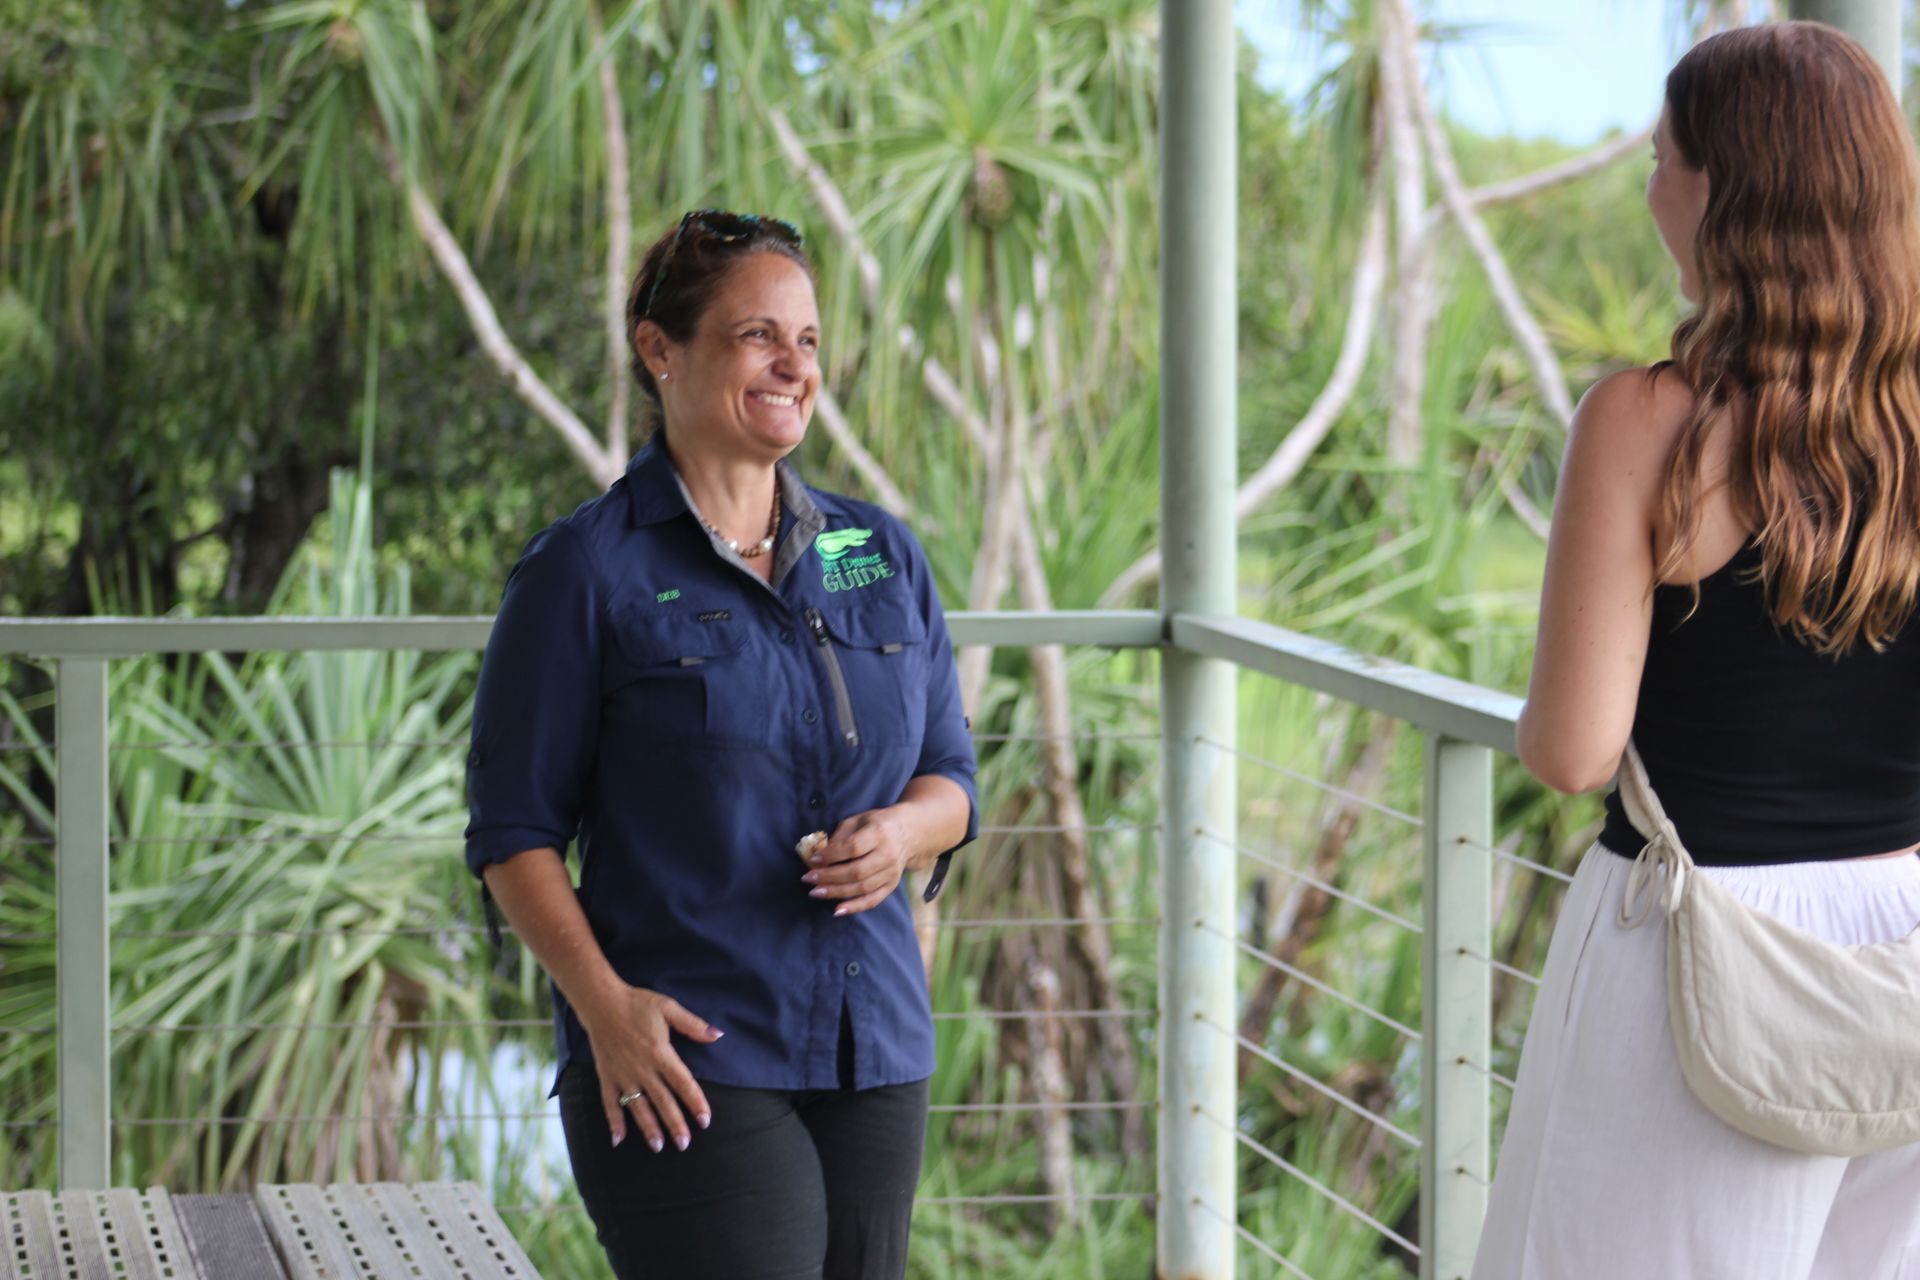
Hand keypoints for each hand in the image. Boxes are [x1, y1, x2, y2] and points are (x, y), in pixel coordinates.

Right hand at [577, 984, 723, 1152]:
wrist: (602, 1002)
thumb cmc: (637, 1004)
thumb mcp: (668, 1008)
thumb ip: (693, 1024)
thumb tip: (717, 1035)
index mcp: (660, 1052)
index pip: (683, 1083)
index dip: (695, 1103)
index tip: (705, 1121)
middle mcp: (642, 1068)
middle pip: (662, 1101)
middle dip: (675, 1124)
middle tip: (685, 1144)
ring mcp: (623, 1075)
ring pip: (638, 1106)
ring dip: (648, 1128)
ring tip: (658, 1147)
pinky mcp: (606, 1076)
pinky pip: (609, 1103)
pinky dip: (613, 1121)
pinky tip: (618, 1140)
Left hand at [802, 808, 909, 916]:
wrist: (908, 833)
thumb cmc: (877, 824)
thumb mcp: (858, 820)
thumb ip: (840, 837)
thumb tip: (820, 857)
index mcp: (878, 833)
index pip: (853, 848)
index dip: (831, 855)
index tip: (813, 859)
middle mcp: (887, 854)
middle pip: (856, 871)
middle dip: (829, 877)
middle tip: (808, 879)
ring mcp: (891, 872)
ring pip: (862, 888)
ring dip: (837, 892)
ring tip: (816, 893)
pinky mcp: (892, 885)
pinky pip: (873, 900)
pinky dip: (855, 907)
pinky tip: (837, 910)